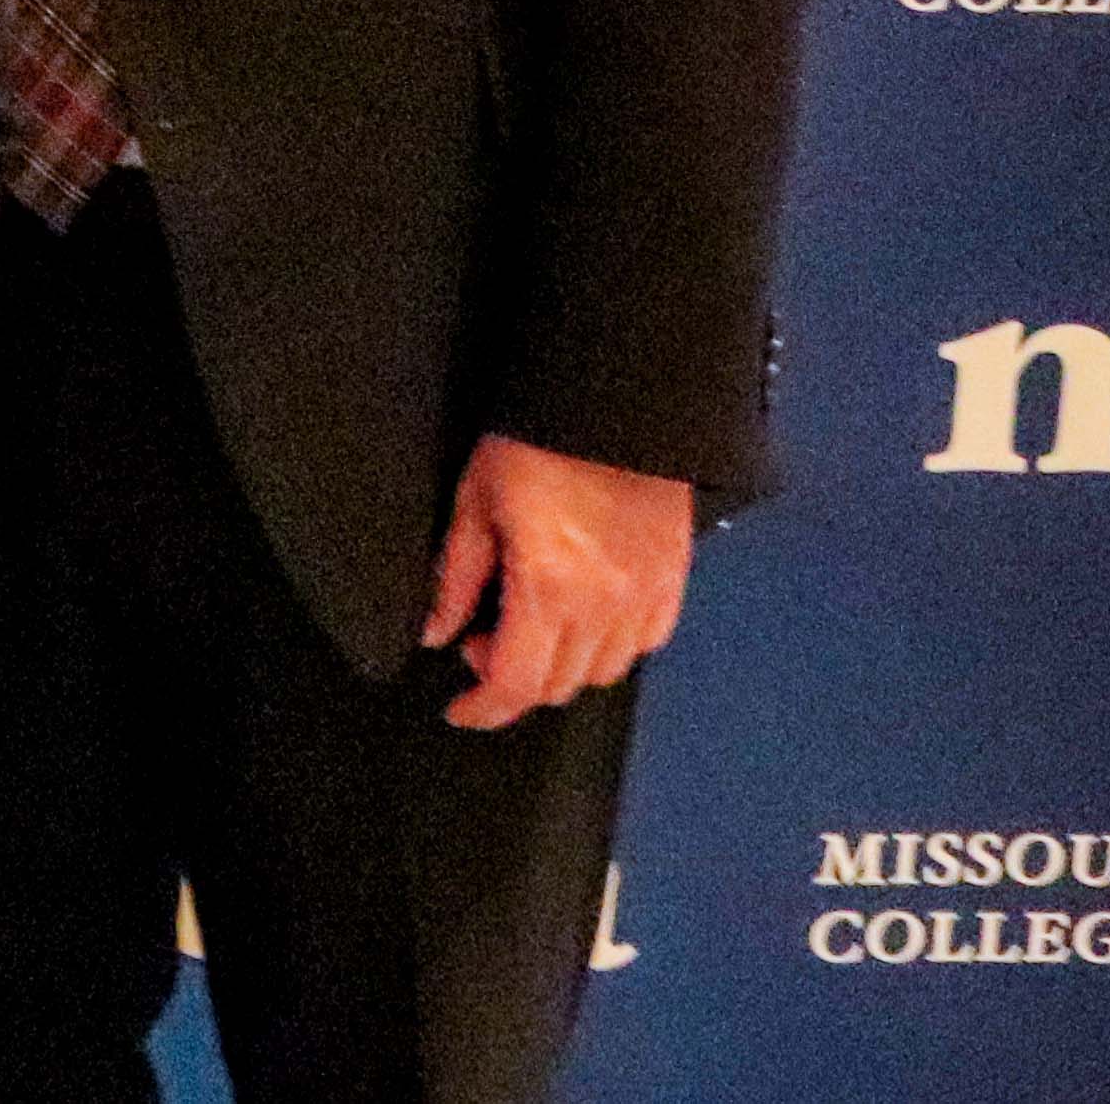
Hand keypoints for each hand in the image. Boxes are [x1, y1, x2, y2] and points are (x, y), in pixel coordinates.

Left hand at [422, 432, 693, 728]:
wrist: (615, 400)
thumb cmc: (536, 440)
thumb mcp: (476, 502)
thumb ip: (457, 578)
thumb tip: (435, 633)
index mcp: (549, 588)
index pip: (516, 683)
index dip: (483, 708)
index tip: (460, 709)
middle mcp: (605, 605)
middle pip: (558, 685)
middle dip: (512, 678)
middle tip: (483, 639)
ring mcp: (646, 595)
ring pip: (602, 671)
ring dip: (561, 665)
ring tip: (531, 622)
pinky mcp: (674, 578)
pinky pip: (645, 641)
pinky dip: (611, 645)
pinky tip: (583, 614)